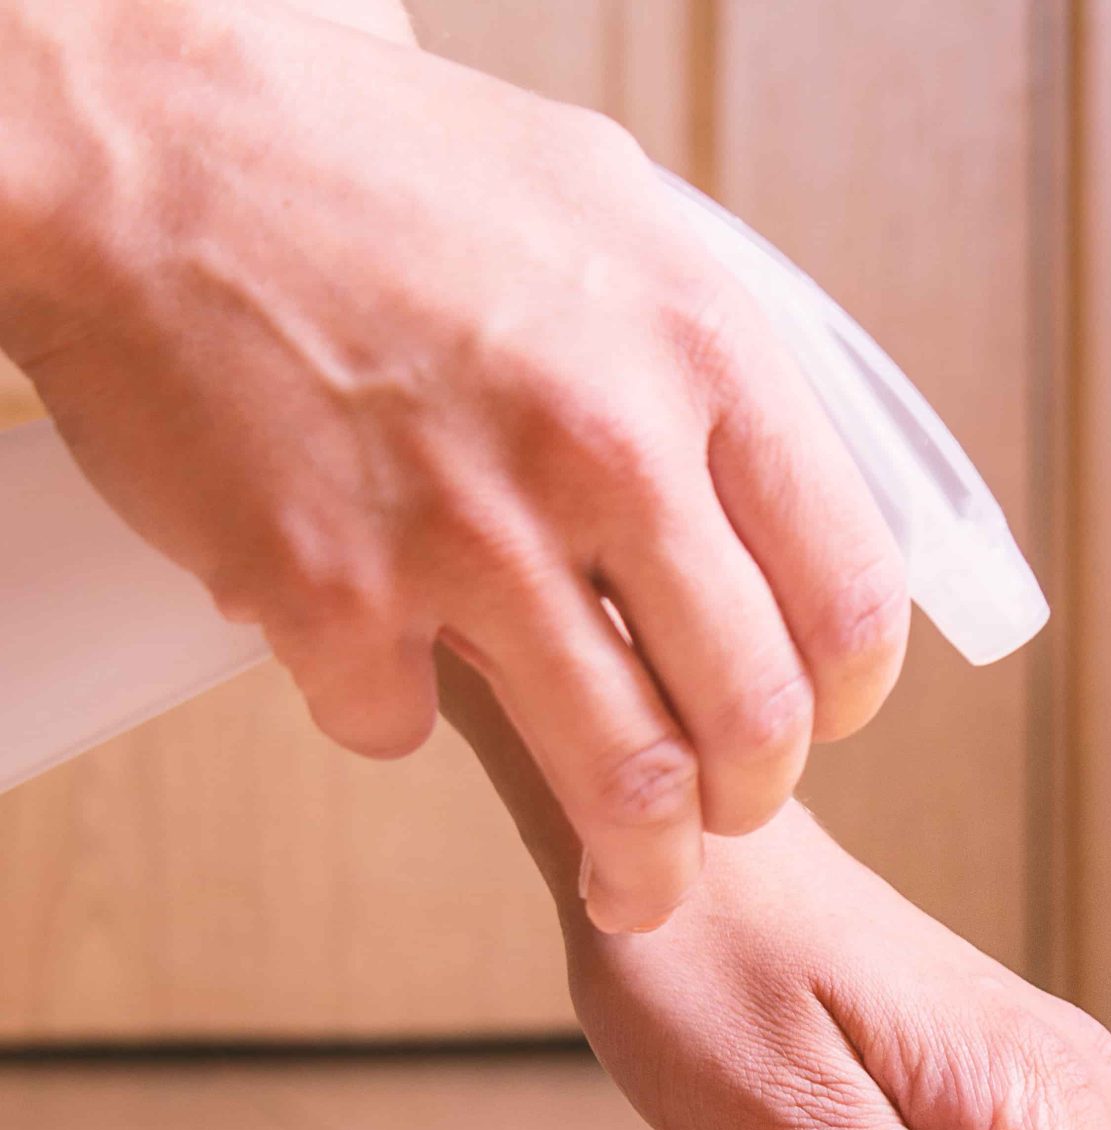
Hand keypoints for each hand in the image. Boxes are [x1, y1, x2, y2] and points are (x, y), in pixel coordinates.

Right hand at [0, 0, 906, 932]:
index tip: (824, 719)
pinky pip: (405, 730)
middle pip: (755, 716)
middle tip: (729, 816)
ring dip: (640, 860)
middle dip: (754, 799)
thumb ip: (700, 349)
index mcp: (702, 354)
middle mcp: (608, 449)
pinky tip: (386, 663)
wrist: (138, 145)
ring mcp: (469, 531)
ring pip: (624, 782)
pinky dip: (399, 717)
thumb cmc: (365, 157)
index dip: (848, 695)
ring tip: (633, 881)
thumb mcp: (606, 206)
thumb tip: (772, 462)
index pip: (850, 596)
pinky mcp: (331, 593)